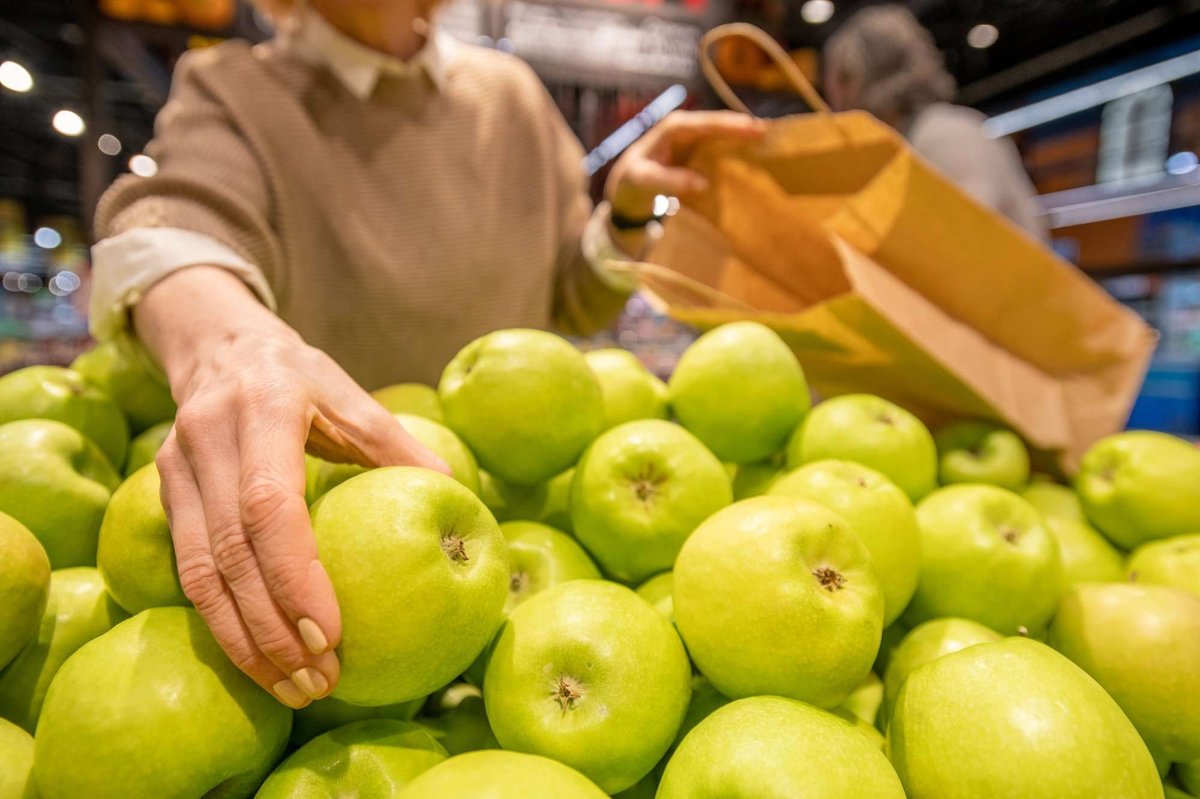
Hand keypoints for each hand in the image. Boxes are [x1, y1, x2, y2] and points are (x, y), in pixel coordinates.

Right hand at [138, 267, 447, 707]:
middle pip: (232, 553)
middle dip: (273, 628)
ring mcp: (176, 469)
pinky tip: (259, 660)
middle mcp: (208, 439)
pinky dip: (224, 623)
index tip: (331, 632)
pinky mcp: (163, 496)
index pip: (269, 506)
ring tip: (292, 688)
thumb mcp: (350, 394)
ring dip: (245, 641)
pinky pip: (189, 572)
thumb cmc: (300, 376)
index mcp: (262, 408)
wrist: (216, 345)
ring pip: (201, 574)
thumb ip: (395, 442)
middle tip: (320, 680)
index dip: (295, 574)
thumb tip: (457, 490)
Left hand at [604, 110, 764, 221]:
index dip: (732, 125)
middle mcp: (687, 127)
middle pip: (721, 124)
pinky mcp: (699, 150)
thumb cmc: (634, 180)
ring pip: (724, 134)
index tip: (754, 128)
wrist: (628, 186)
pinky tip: (755, 155)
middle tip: (772, 133)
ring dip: (745, 137)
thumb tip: (703, 183)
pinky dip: (738, 149)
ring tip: (771, 142)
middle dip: (746, 127)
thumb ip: (671, 181)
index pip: (708, 123)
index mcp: (675, 127)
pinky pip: (722, 146)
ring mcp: (694, 138)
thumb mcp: (646, 181)